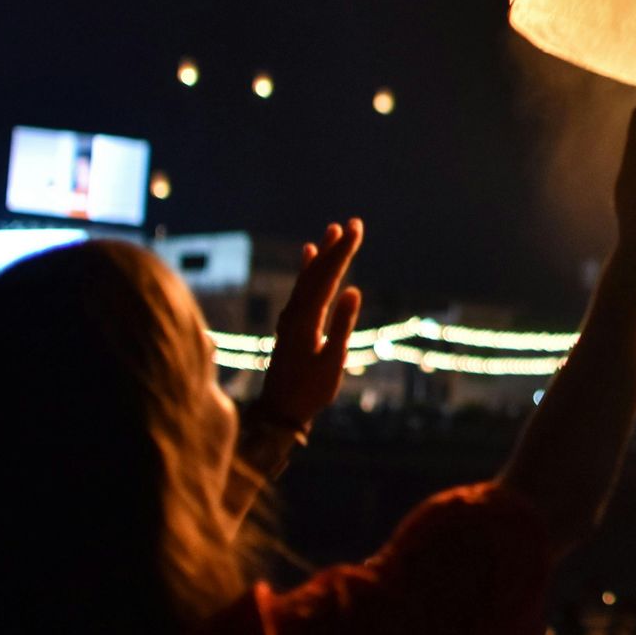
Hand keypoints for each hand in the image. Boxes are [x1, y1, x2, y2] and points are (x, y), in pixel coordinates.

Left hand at [259, 219, 363, 427]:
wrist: (279, 410)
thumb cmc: (309, 390)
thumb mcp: (331, 361)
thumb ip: (341, 325)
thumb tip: (353, 290)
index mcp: (306, 320)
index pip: (327, 277)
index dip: (342, 252)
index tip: (356, 230)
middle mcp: (295, 313)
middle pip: (316, 273)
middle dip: (335, 248)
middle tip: (352, 224)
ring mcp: (290, 318)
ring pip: (306, 279)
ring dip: (321, 255)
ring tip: (332, 232)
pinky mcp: (291, 324)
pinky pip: (300, 289)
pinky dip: (307, 271)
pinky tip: (308, 258)